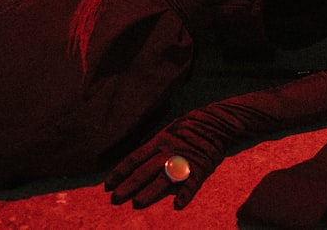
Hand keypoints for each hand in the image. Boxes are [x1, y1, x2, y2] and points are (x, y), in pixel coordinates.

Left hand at [105, 113, 225, 209]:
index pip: (135, 158)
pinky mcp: (201, 166)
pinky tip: (178, 205)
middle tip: (115, 199)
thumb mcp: (169, 129)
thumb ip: (155, 144)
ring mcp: (185, 159)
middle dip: (129, 185)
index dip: (120, 172)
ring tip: (137, 203)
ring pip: (164, 178)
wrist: (218, 121)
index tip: (107, 185)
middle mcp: (169, 150)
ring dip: (150, 192)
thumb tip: (138, 159)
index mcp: (160, 140)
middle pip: (145, 170)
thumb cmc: (191, 125)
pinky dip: (185, 193)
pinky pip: (192, 182)